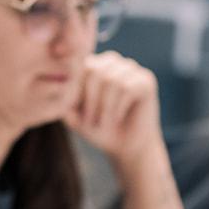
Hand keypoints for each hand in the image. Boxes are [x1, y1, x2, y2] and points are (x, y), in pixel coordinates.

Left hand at [65, 51, 161, 166]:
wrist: (126, 146)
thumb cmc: (98, 129)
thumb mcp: (74, 116)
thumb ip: (65, 100)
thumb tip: (63, 86)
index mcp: (93, 64)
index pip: (77, 65)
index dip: (74, 89)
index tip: (73, 111)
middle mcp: (112, 61)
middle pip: (93, 70)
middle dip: (88, 99)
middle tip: (88, 122)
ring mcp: (131, 68)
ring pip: (111, 79)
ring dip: (103, 107)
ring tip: (103, 123)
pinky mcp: (146, 80)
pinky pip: (127, 88)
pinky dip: (118, 108)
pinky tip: (117, 119)